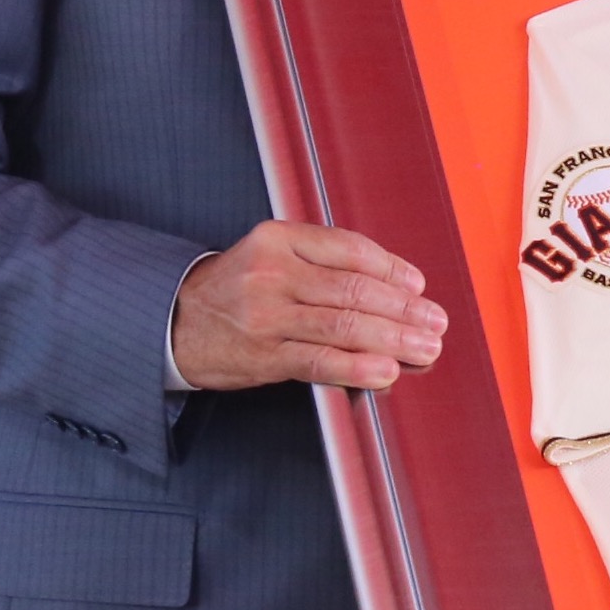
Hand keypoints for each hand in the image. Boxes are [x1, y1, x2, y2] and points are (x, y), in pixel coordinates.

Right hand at [169, 220, 444, 391]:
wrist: (173, 321)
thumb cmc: (237, 289)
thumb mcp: (272, 256)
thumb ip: (324, 262)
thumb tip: (396, 285)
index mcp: (280, 238)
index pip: (351, 249)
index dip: (393, 269)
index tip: (418, 286)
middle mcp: (273, 272)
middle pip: (354, 289)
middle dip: (404, 309)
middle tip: (435, 323)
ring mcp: (266, 315)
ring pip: (343, 324)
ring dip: (394, 338)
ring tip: (425, 348)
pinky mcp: (262, 355)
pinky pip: (319, 361)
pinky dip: (357, 367)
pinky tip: (385, 370)